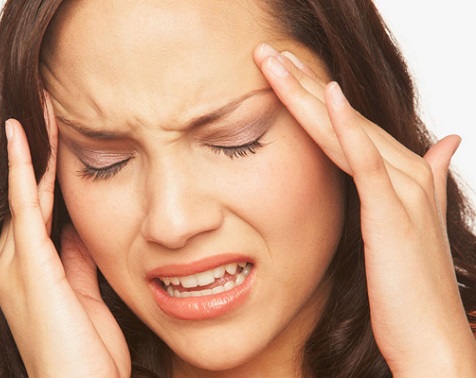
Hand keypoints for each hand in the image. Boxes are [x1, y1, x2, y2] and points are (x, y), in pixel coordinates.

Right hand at [0, 95, 130, 377]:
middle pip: (27, 192)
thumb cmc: (85, 354)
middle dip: (38, 150)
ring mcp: (16, 262)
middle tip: (48, 107)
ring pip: (24, 191)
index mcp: (31, 268)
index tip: (59, 135)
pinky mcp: (29, 265)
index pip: (37, 206)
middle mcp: (13, 260)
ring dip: (33, 149)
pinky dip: (22, 169)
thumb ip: (78, 260)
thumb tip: (80, 229)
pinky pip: (25, 206)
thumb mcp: (86, 295)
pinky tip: (24, 137)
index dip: (44, 170)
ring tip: (41, 108)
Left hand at [254, 43, 475, 375]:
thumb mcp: (408, 230)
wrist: (432, 340)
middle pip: (344, 118)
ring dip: (310, 92)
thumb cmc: (410, 293)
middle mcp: (404, 175)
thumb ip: (419, 182)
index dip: (316, 98)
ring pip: (347, 130)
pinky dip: (347, 127)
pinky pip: (366, 161)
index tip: (285, 74)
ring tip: (277, 61)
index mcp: (398, 179)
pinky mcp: (394, 214)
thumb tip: (446, 145)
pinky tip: (328, 96)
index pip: (349, 127)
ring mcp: (402, 191)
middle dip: (304, 83)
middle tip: (268, 52)